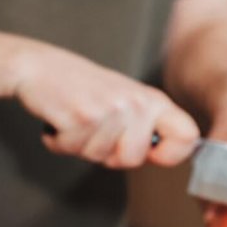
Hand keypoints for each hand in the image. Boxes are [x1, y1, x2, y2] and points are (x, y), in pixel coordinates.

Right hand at [14, 46, 199, 168]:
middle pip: (133, 160)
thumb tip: (161, 156)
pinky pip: (73, 150)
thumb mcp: (124, 101)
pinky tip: (60, 119)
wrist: (38, 66)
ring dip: (79, 146)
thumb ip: (145, 127)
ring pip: (99, 158)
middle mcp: (137, 103)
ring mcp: (111, 109)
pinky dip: (59, 142)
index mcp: (153, 99)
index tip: (150, 154)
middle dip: (107, 155)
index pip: (188, 137)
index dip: (171, 155)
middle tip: (93, 129)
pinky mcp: (83, 116)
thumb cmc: (80, 88)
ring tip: (75, 118)